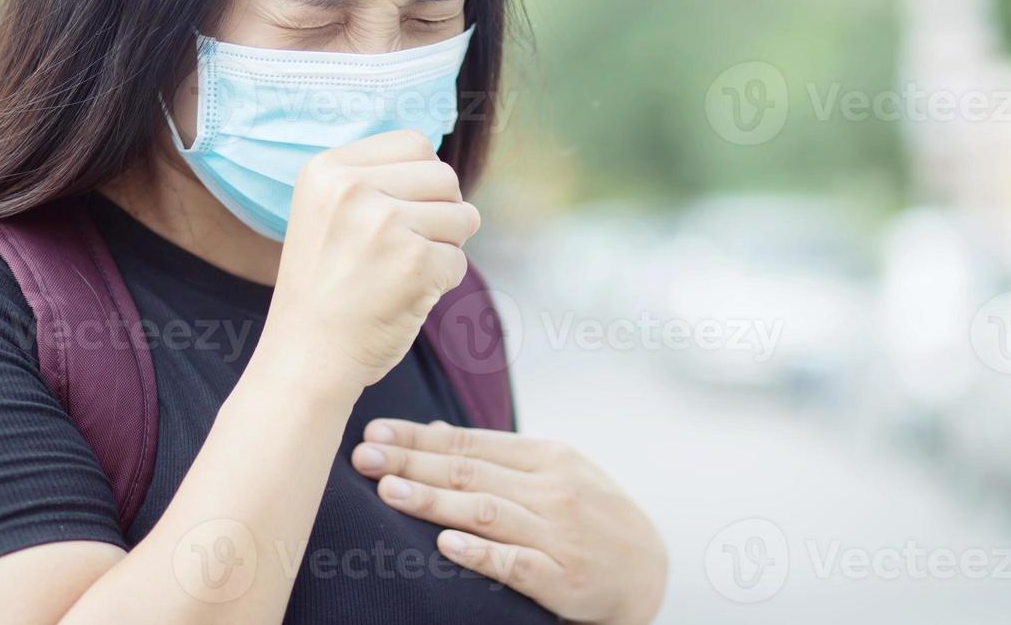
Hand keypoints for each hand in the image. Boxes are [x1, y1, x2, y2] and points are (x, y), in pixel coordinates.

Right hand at [260, 130, 480, 391]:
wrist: (306, 358)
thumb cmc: (325, 289)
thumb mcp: (326, 214)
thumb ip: (374, 181)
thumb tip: (441, 169)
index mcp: (327, 170)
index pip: (413, 142)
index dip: (422, 179)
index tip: (401, 212)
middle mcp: (353, 189)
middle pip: (444, 176)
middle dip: (441, 212)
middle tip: (407, 248)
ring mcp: (385, 225)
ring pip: (462, 216)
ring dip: (446, 246)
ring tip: (404, 271)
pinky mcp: (415, 263)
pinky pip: (459, 260)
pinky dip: (442, 283)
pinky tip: (405, 296)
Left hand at [351, 419, 666, 624]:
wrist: (648, 569)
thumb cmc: (590, 514)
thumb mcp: (553, 471)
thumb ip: (494, 455)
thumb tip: (433, 432)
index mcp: (545, 456)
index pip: (468, 442)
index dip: (417, 437)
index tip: (373, 432)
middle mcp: (551, 488)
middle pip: (469, 471)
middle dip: (411, 461)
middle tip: (363, 457)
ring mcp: (557, 533)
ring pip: (486, 511)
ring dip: (434, 500)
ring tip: (389, 491)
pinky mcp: (562, 578)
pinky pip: (514, 564)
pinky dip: (480, 553)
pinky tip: (446, 545)